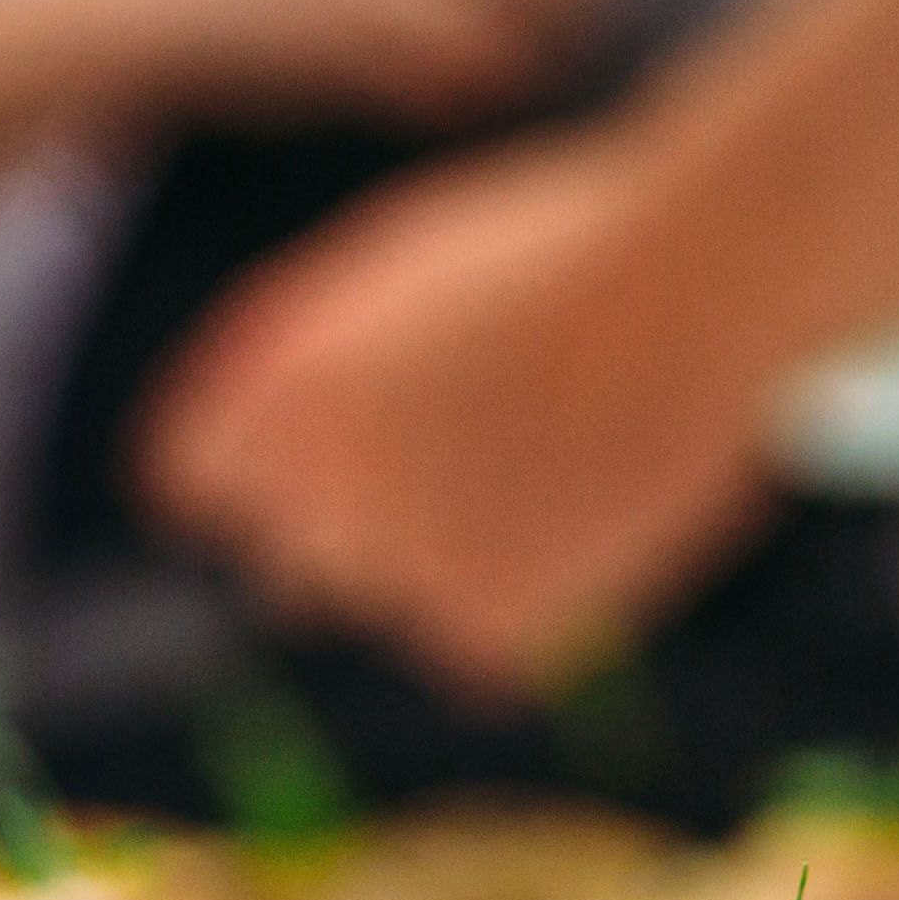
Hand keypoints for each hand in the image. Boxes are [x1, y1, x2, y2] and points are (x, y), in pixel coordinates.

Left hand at [133, 127, 783, 699]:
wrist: (701, 277)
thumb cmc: (562, 244)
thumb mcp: (390, 277)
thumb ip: (306, 371)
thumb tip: (270, 470)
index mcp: (263, 394)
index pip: (198, 488)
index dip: (280, 475)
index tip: (354, 455)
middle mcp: (306, 493)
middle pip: (297, 568)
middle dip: (372, 533)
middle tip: (482, 459)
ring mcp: (392, 572)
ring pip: (400, 611)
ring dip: (465, 566)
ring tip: (561, 465)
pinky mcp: (483, 633)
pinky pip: (483, 655)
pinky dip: (540, 609)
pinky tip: (595, 518)